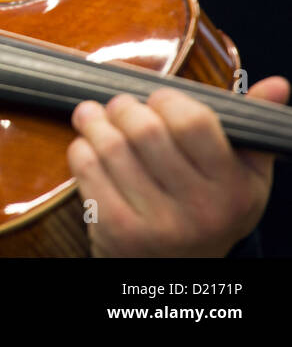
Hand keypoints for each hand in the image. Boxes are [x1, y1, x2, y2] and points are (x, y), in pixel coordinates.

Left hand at [68, 76, 289, 256]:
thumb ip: (251, 129)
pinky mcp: (117, 231)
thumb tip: (278, 83)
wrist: (178, 270)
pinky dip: (81, 148)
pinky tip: (88, 146)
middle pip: (146, 129)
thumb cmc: (209, 209)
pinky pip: (87, 170)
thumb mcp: (244, 176)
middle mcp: (200, 210)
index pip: (193, 122)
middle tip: (120, 105)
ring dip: (94, 122)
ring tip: (92, 115)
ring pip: (111, 147)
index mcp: (234, 189)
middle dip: (125, 106)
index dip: (167, 99)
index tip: (158, 98)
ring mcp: (157, 224)